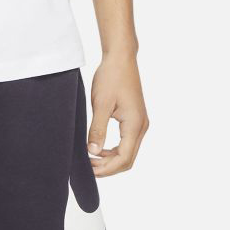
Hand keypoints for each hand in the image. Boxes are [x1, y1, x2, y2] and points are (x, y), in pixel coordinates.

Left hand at [86, 53, 147, 175]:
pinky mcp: (134, 119)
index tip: (89, 170)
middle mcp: (141, 127)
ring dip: (110, 160)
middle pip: (127, 159)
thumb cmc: (111, 77)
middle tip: (87, 167)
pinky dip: (113, 150)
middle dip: (108, 167)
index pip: (124, 159)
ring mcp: (139, 123)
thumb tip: (93, 152)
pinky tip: (99, 148)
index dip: (106, 169)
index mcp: (135, 125)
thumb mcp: (101, 104)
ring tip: (90, 159)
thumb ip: (97, 130)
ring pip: (128, 152)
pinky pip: (126, 142)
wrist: (121, 59)